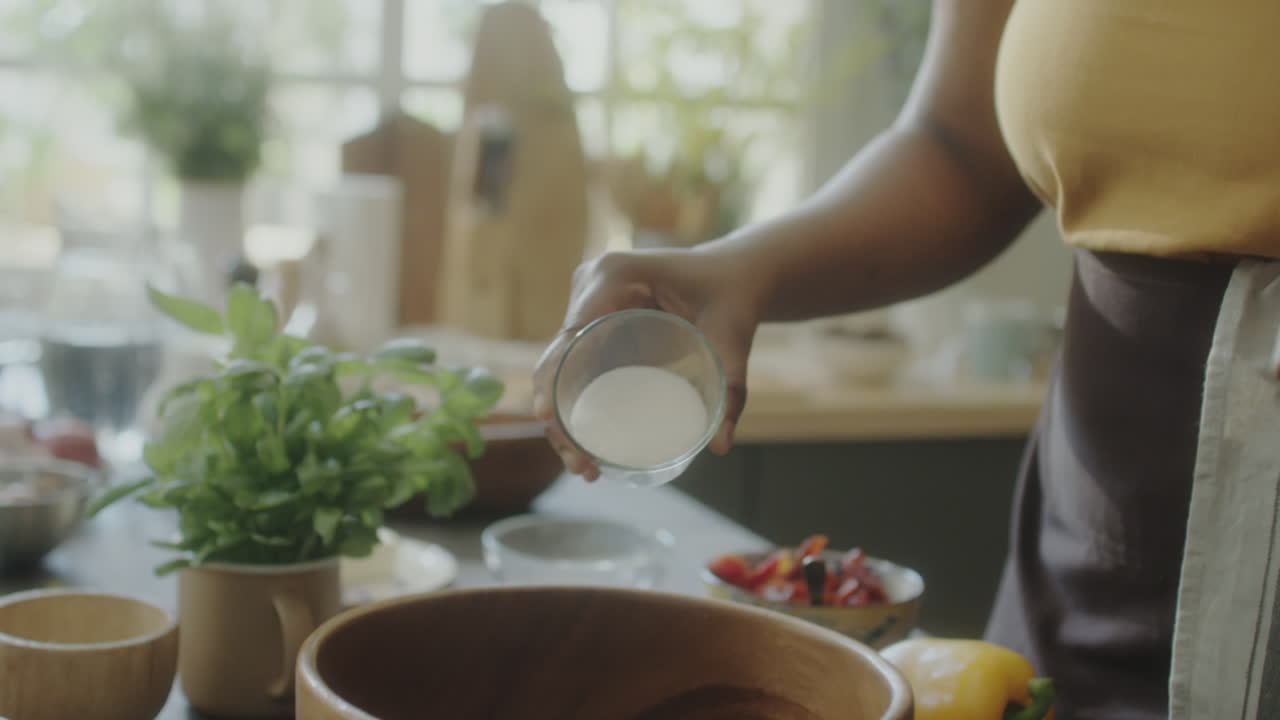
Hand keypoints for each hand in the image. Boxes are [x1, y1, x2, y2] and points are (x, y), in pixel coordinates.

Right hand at [532, 248, 761, 479]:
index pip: (572, 334)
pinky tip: (583, 443)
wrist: (734, 273)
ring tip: (583, 467)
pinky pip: (573, 359)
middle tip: (581, 465)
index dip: (555, 377)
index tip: (548, 417)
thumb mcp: (733, 339)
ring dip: (561, 414)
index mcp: (615, 276)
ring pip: (559, 363)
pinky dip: (572, 398)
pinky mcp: (593, 318)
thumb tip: (721, 447)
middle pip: (558, 355)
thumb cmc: (734, 295)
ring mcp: (588, 300)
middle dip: (558, 412)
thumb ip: (731, 389)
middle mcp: (592, 285)